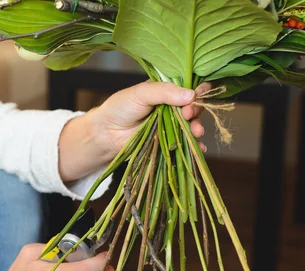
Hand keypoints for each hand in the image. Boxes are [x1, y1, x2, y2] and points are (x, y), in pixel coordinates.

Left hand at [57, 81, 210, 182]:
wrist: (106, 133)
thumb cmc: (120, 108)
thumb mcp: (141, 93)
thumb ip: (165, 91)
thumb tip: (191, 94)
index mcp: (167, 90)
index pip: (190, 87)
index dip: (198, 90)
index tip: (196, 96)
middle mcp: (172, 106)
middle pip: (195, 107)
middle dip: (196, 111)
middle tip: (188, 114)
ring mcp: (172, 125)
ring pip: (193, 126)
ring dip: (197, 129)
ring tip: (196, 132)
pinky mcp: (169, 141)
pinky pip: (186, 144)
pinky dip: (195, 147)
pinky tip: (198, 149)